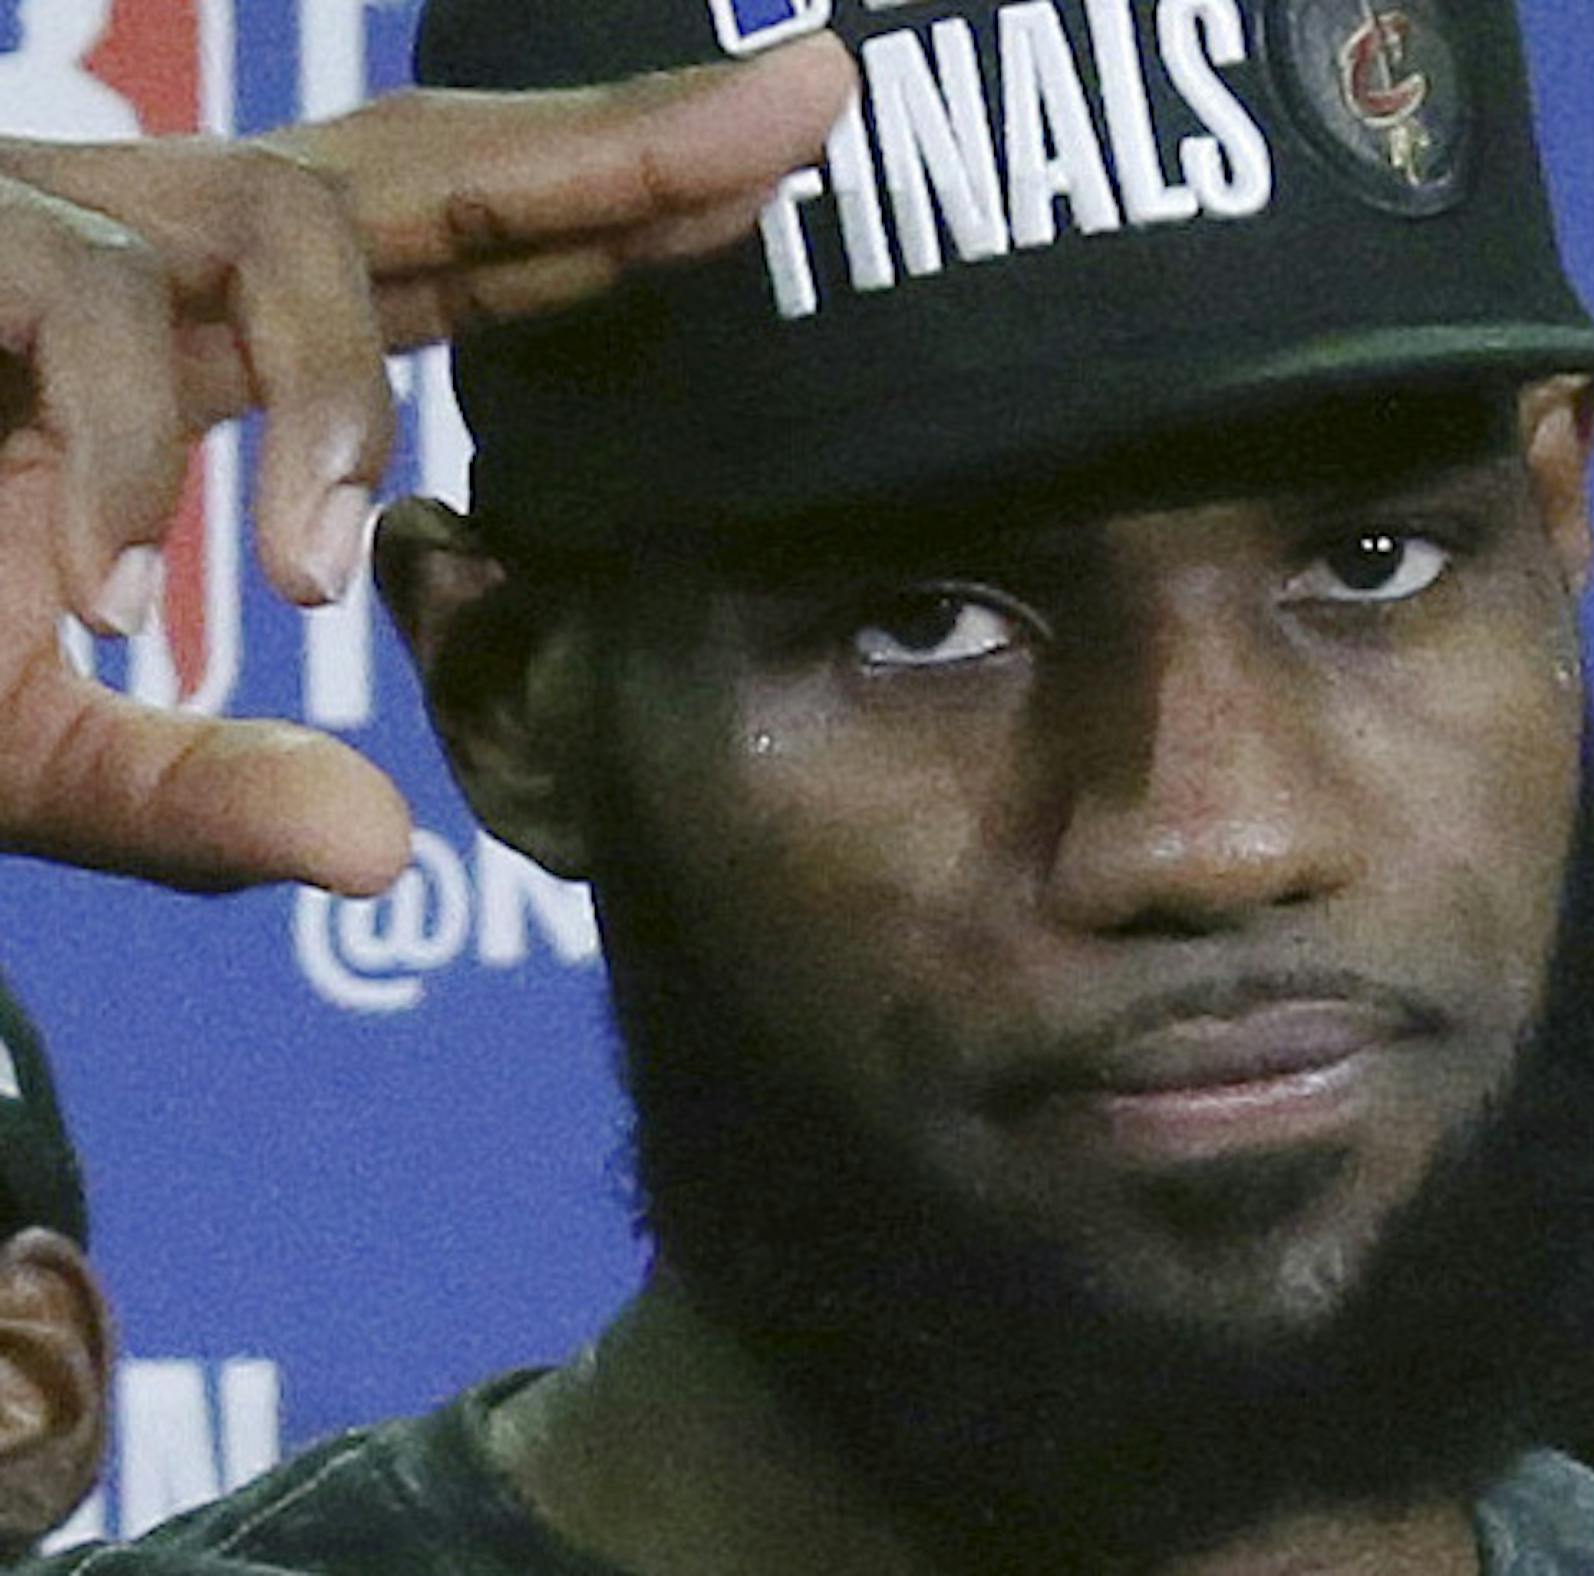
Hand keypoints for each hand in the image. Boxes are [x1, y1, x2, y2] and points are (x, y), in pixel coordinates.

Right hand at [0, 34, 849, 895]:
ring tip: (300, 570)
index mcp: (195, 337)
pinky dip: (123, 440)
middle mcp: (142, 246)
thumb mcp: (22, 738)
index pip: (460, 257)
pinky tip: (85, 571)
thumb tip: (380, 856)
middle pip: (440, 171)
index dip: (626, 211)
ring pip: (285, 227)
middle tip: (826, 98)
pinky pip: (79, 297)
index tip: (793, 158)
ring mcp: (32, 216)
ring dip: (325, 402)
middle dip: (633, 144)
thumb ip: (193, 790)